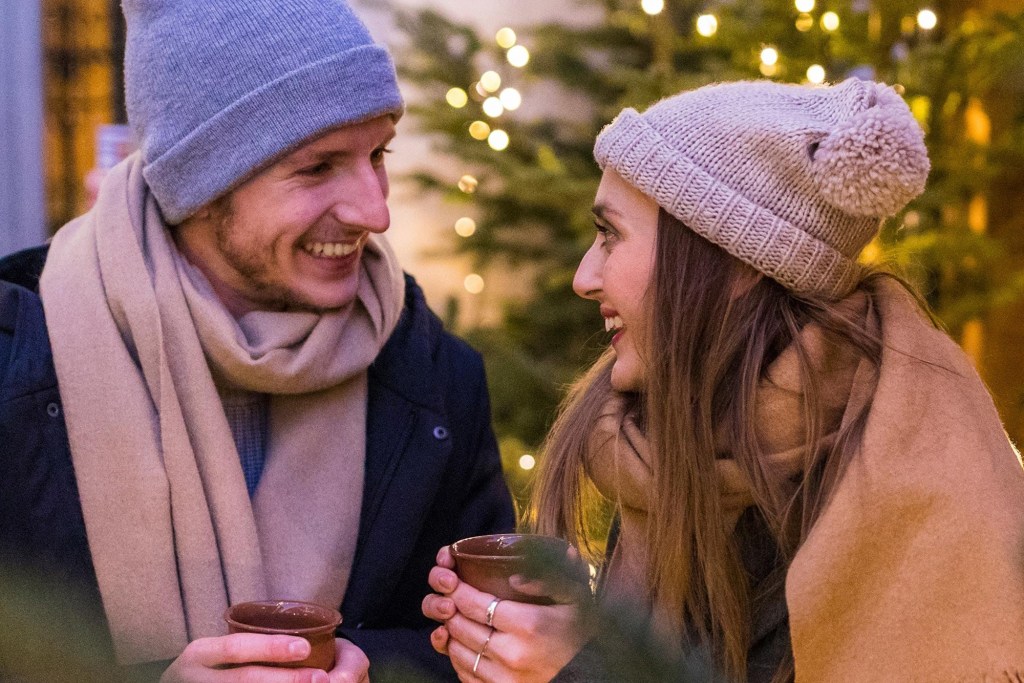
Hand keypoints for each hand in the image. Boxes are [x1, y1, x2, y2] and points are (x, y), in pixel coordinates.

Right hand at [160, 635, 368, 682]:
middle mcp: (194, 679)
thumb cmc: (205, 670)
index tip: (305, 647)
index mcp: (199, 654)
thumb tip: (304, 643)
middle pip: (244, 680)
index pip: (236, 648)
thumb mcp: (214, 654)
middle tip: (321, 678)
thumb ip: (244, 648)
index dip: (271, 648)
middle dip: (286, 680)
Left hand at [423, 546, 591, 682]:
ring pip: (456, 650)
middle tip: (447, 594)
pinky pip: (463, 673)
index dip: (456, 587)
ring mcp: (502, 679)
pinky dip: (457, 656)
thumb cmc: (579, 635)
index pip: (474, 602)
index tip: (451, 577)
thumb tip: (514, 577)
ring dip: (450, 630)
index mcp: (528, 625)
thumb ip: (549, 579)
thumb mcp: (575, 598)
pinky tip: (463, 643)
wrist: (589, 677)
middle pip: (459, 624)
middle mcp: (510, 654)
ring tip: (456, 616)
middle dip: (448, 605)